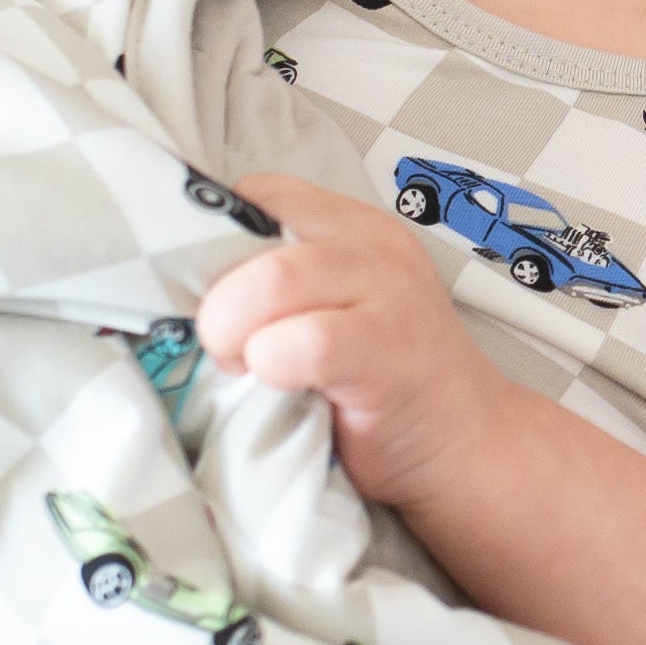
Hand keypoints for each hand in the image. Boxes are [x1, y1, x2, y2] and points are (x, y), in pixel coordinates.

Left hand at [193, 173, 510, 509]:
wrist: (467, 448)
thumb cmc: (376, 390)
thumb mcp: (324, 315)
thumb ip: (272, 289)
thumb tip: (178, 290)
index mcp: (346, 226)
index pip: (253, 196)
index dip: (212, 247)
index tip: (210, 300)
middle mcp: (368, 243)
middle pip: (252, 239)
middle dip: (216, 301)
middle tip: (223, 349)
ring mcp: (386, 289)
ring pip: (273, 279)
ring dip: (234, 331)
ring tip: (247, 367)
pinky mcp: (390, 346)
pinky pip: (307, 341)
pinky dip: (272, 365)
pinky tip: (283, 387)